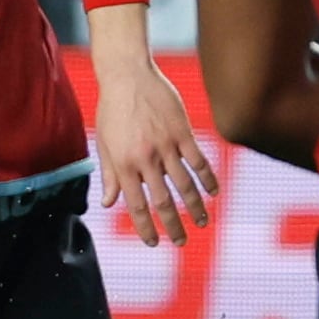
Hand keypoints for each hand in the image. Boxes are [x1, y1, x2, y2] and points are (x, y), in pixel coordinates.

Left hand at [90, 45, 218, 246]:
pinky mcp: (182, 132)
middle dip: (173, 225)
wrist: (127, 76)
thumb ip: (109, 175)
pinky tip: (214, 191)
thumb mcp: (104, 144)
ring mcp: (165, 146)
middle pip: (162, 201)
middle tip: (182, 242)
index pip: (136, 206)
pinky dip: (207, 178)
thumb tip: (109, 203)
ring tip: (203, 222)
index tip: (154, 243)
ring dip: (195, 206)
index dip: (146, 227)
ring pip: (183, 184)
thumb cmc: (112, 109)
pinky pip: (198, 160)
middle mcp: (144, 159)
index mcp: (123, 165)